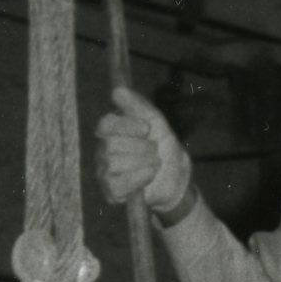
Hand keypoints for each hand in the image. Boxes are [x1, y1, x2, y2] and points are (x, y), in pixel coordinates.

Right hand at [94, 86, 197, 218]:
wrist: (177, 177)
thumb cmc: (164, 147)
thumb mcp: (155, 121)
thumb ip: (137, 106)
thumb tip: (117, 90)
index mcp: (111, 131)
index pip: (106, 125)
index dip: (127, 126)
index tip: (146, 129)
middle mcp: (103, 149)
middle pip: (111, 145)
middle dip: (140, 148)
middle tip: (154, 152)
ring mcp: (105, 171)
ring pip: (113, 164)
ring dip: (142, 164)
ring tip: (154, 165)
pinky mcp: (111, 191)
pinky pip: (116, 184)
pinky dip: (137, 180)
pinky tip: (147, 178)